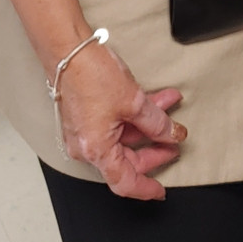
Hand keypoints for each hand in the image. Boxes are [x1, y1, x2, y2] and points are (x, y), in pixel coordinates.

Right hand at [56, 39, 186, 199]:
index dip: (145, 189)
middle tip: (174, 141)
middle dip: (154, 149)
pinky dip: (135, 116)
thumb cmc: (90, 75)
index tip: (161, 190)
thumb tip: (172, 134)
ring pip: (123, 138)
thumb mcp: (134, 101)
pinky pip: (114, 125)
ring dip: (148, 125)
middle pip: (126, 160)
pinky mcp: (86, 117)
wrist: (68, 50)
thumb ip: (157, 122)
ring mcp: (85, 132)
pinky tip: (154, 101)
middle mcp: (86, 146)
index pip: (124, 182)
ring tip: (170, 108)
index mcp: (96, 150)